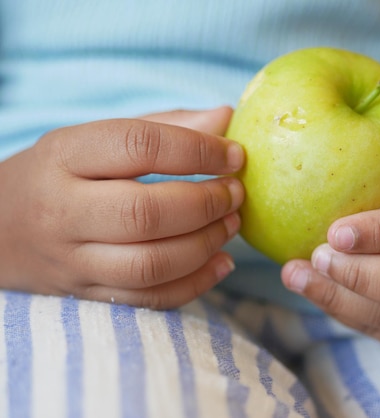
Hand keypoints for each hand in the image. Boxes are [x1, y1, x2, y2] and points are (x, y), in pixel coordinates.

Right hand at [0, 107, 244, 308]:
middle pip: (145, 213)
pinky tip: (221, 263)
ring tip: (231, 224)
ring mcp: (72, 260)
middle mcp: (63, 210)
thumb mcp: (94, 138)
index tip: (235, 155)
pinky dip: (194, 285)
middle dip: (205, 204)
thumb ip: (161, 127)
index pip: (140, 146)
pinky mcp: (86, 294)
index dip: (199, 150)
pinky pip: (148, 300)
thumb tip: (225, 118)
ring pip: (149, 264)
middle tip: (235, 194)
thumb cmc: (60, 174)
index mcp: (66, 155)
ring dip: (205, 245)